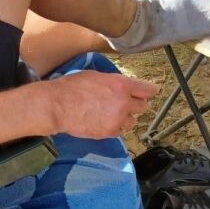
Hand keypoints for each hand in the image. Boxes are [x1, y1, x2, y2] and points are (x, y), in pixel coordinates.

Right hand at [40, 71, 159, 139]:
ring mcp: (118, 119)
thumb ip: (114, 82)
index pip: (148, 89)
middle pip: (143, 106)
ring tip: (112, 113)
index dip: (150, 91)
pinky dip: (116, 126)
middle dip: (136, 104)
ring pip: (133, 121)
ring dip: (127, 117)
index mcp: (121, 84)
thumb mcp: (96, 76)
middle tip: (126, 102)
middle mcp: (124, 102)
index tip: (151, 92)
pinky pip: (121, 130)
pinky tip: (105, 121)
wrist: (58, 106)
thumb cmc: (73, 86)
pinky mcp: (110, 132)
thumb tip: (124, 87)